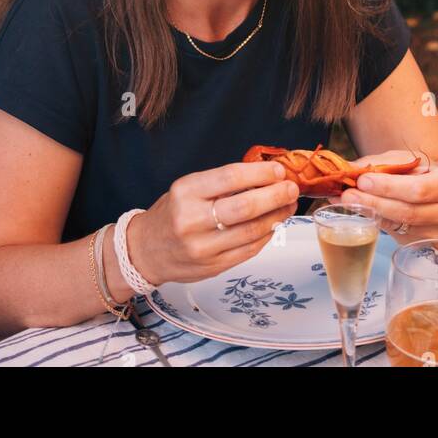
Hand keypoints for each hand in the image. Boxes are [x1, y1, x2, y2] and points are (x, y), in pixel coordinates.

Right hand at [127, 160, 298, 288]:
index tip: (279, 170)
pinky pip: (248, 250)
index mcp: (186, 192)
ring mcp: (202, 247)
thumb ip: (222, 183)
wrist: (145, 251)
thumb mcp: (188, 188)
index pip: (230, 178)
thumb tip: (265, 175)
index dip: (260, 173)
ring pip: (251, 231)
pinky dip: (266, 236)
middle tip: (291, 188)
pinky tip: (274, 224)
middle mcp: (192, 220)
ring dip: (276, 217)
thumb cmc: (171, 213)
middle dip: (275, 195)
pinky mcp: (212, 267)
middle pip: (245, 207)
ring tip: (288, 205)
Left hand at [338, 151, 437, 239]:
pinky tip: (361, 212)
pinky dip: (376, 222)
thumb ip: (382, 164)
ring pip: (400, 226)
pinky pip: (397, 234)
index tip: (363, 180)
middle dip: (374, 203)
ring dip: (370, 214)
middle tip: (347, 194)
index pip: (418, 190)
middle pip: (407, 212)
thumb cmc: (426, 175)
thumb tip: (349, 167)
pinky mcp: (425, 245)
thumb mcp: (411, 161)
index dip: (389, 187)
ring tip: (347, 202)